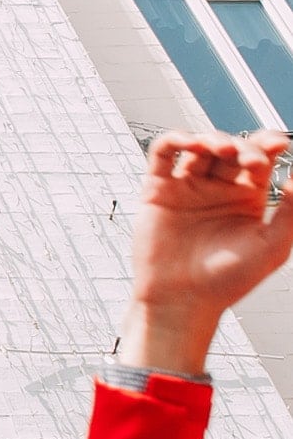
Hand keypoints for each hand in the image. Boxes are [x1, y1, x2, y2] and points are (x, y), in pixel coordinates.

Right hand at [119, 132, 292, 376]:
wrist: (183, 299)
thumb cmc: (228, 281)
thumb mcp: (273, 246)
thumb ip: (291, 211)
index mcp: (247, 199)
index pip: (260, 161)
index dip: (268, 146)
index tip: (279, 143)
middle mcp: (217, 189)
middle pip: (230, 149)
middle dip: (242, 146)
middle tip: (248, 159)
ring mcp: (187, 187)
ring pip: (198, 146)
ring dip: (211, 139)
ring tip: (220, 149)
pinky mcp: (158, 189)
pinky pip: (163, 154)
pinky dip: (174, 140)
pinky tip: (188, 143)